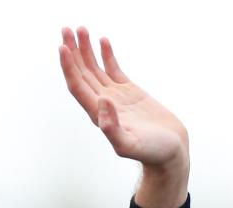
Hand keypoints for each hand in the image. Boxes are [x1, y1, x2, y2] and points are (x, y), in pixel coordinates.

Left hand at [58, 26, 188, 207]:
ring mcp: (115, 97)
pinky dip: (106, 55)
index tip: (63, 48)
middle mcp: (102, 104)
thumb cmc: (152, 153)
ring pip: (95, 68)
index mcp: (98, 115)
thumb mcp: (130, 145)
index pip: (78, 87)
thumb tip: (101, 102)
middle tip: (66, 29)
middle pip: (82, 73)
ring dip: (86, 50)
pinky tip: (102, 41)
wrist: (170, 153)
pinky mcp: (129, 92)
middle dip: (72, 52)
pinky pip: (113, 69)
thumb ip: (113, 129)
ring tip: (79, 29)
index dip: (69, 68)